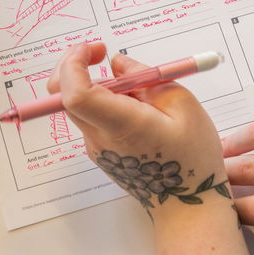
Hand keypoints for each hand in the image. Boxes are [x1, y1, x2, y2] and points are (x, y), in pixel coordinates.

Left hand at [50, 42, 231, 214]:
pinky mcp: (100, 151)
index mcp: (121, 125)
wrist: (187, 205)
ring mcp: (96, 147)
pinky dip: (104, 100)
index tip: (94, 49)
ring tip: (135, 86)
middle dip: (74, 63)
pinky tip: (136, 104)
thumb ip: (147, 78)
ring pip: (77, 103)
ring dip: (94, 82)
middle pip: (61, 95)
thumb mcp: (183, 105)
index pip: (74, 94)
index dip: (73, 64)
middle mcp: (99, 138)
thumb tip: (118, 63)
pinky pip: (92, 116)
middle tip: (100, 51)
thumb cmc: (192, 158)